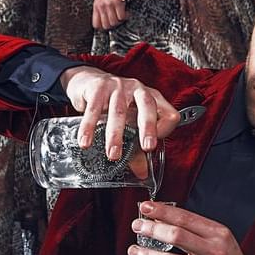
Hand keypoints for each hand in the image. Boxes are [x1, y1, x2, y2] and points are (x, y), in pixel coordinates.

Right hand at [61, 67, 180, 154]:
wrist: (89, 81)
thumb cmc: (114, 104)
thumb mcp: (128, 122)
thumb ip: (136, 149)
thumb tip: (142, 173)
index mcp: (152, 98)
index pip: (168, 113)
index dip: (164, 130)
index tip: (152, 147)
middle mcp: (138, 90)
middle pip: (147, 106)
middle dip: (148, 128)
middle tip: (147, 147)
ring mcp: (118, 86)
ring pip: (119, 111)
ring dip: (116, 135)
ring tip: (113, 154)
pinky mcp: (98, 87)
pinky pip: (94, 109)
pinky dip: (89, 127)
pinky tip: (86, 141)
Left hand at [93, 0, 127, 30]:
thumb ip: (101, 6)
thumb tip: (105, 17)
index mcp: (96, 5)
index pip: (96, 24)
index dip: (103, 27)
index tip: (108, 26)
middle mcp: (101, 6)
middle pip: (106, 25)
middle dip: (113, 25)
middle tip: (117, 20)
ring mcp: (109, 5)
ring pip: (114, 23)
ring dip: (120, 21)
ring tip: (122, 15)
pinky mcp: (118, 3)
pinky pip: (122, 17)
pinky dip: (125, 16)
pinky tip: (126, 12)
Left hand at [128, 202, 254, 254]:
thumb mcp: (218, 237)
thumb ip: (193, 228)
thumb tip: (161, 218)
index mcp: (218, 234)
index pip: (186, 218)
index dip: (162, 211)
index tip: (147, 207)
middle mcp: (214, 253)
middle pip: (176, 236)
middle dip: (151, 229)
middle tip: (138, 226)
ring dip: (147, 253)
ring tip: (134, 249)